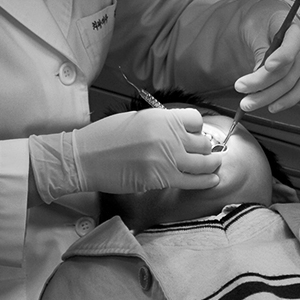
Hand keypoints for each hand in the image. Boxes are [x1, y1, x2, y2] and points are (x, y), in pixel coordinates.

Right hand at [72, 108, 220, 192]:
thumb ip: (160, 125)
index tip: (195, 135)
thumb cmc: (105, 138)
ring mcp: (167, 157)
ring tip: (214, 166)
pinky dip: (206, 181)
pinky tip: (212, 180)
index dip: (198, 129)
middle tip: (204, 154)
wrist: (85, 158)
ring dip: (211, 164)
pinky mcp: (163, 178)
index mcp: (160, 117)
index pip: (196, 119)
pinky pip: (194, 181)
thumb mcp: (136, 120)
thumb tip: (181, 132)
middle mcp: (168, 135)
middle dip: (206, 148)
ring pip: (204, 162)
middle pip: (203, 142)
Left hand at [234, 9, 299, 112]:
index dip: (281, 57)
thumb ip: (259, 49)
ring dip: (269, 98)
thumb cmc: (263, 21)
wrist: (269, 22)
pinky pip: (297, 92)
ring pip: (291, 86)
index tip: (267, 66)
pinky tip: (270, 106)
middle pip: (287, 71)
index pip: (292, 44)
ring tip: (249, 103)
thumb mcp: (255, 27)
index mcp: (293, 29)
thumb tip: (257, 73)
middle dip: (262, 84)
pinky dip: (284, 102)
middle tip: (241, 88)